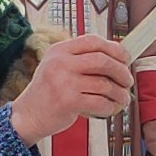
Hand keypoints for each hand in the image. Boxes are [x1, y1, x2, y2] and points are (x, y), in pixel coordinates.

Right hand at [9, 34, 132, 144]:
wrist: (28, 115)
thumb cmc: (48, 92)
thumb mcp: (57, 67)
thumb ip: (81, 60)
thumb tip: (116, 59)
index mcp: (59, 50)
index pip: (93, 41)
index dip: (114, 48)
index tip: (125, 58)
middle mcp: (61, 63)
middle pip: (103, 61)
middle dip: (121, 71)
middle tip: (127, 80)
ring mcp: (64, 82)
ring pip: (105, 84)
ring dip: (119, 92)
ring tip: (123, 98)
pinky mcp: (68, 102)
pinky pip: (100, 102)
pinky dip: (110, 106)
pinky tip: (112, 108)